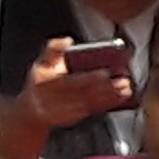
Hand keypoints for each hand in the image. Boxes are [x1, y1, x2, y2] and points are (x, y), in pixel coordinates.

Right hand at [15, 37, 134, 136]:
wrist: (33, 109)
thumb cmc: (41, 81)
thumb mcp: (42, 63)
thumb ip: (53, 49)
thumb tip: (68, 41)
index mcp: (46, 83)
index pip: (70, 81)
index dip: (88, 78)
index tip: (104, 72)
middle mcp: (54, 100)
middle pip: (84, 93)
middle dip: (104, 88)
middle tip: (122, 80)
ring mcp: (64, 111)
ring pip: (90, 103)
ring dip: (110, 96)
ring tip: (125, 88)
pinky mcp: (74, 117)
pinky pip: (93, 110)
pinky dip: (108, 104)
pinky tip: (121, 97)